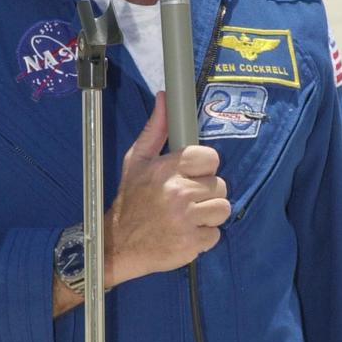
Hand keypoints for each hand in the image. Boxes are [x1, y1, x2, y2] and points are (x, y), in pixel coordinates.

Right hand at [104, 92, 230, 286]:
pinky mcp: (192, 244)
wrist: (118, 244)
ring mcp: (186, 220)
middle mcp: (178, 193)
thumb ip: (156, 129)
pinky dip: (204, 236)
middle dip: (206, 193)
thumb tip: (165, 97)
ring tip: (188, 216)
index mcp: (166, 169)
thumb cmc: (131, 200)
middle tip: (185, 199)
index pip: (210, 158)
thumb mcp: (137, 160)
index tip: (192, 175)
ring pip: (223, 209)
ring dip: (209, 215)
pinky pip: (216, 234)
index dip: (204, 167)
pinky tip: (186, 233)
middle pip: (220, 185)